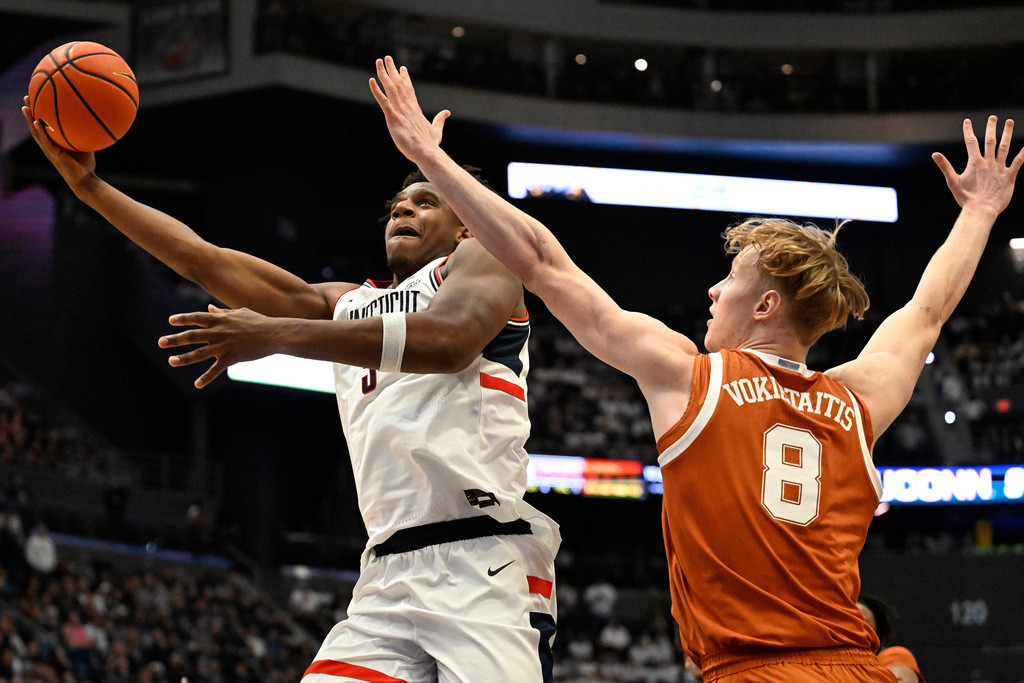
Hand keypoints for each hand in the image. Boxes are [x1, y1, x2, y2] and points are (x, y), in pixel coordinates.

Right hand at [21, 95, 96, 189]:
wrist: (85, 180)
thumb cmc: (85, 165)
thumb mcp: (86, 146)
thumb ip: (87, 134)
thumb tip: (95, 120)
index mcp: (54, 142)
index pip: (43, 125)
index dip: (38, 113)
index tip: (36, 99)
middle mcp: (49, 145)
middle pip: (35, 126)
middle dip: (30, 112)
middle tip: (26, 98)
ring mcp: (49, 150)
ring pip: (36, 133)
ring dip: (29, 120)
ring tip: (25, 107)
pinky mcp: (53, 155)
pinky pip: (45, 142)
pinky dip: (40, 132)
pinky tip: (36, 122)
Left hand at [158, 304, 277, 388]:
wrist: (274, 334)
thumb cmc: (258, 322)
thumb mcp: (240, 313)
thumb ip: (222, 313)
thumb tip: (209, 309)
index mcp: (220, 320)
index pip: (196, 318)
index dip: (183, 319)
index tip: (170, 321)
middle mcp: (218, 332)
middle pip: (192, 336)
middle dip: (175, 339)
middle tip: (160, 342)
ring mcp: (224, 346)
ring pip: (199, 354)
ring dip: (184, 358)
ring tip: (171, 361)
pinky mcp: (231, 358)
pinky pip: (216, 370)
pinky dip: (206, 378)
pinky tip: (197, 384)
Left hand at [369, 55, 449, 163]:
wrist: (426, 152)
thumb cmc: (430, 144)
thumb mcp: (437, 130)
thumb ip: (440, 119)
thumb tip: (447, 112)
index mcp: (416, 109)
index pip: (409, 89)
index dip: (405, 78)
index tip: (402, 67)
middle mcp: (407, 106)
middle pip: (398, 84)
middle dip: (392, 70)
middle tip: (387, 58)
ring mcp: (400, 111)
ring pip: (390, 88)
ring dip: (384, 74)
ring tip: (379, 62)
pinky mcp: (393, 118)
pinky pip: (383, 101)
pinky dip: (377, 90)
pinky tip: (371, 80)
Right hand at [933, 116, 1023, 214]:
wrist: (981, 210)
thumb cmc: (966, 198)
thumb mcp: (952, 181)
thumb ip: (945, 166)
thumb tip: (934, 154)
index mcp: (975, 163)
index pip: (971, 142)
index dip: (968, 131)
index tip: (967, 121)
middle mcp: (988, 162)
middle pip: (990, 141)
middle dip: (991, 128)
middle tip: (993, 117)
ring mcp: (1000, 168)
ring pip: (1004, 147)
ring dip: (1007, 134)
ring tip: (1009, 122)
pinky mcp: (1009, 176)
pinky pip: (1018, 162)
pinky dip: (1023, 153)